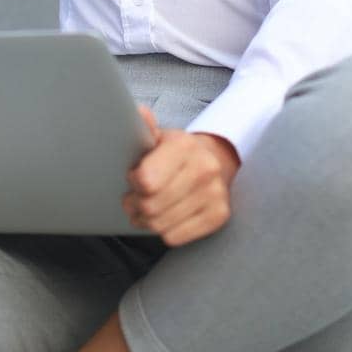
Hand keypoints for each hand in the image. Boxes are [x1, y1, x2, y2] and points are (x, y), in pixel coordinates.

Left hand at [122, 105, 240, 246]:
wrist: (216, 161)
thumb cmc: (176, 153)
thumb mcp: (159, 136)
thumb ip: (145, 127)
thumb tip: (139, 113)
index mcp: (184, 145)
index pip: (147, 181)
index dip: (133, 182)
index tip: (133, 177)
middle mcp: (204, 168)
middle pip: (151, 207)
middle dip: (134, 206)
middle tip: (132, 200)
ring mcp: (215, 194)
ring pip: (160, 226)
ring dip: (145, 221)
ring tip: (144, 210)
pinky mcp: (219, 215)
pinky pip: (175, 237)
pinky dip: (164, 231)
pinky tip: (164, 217)